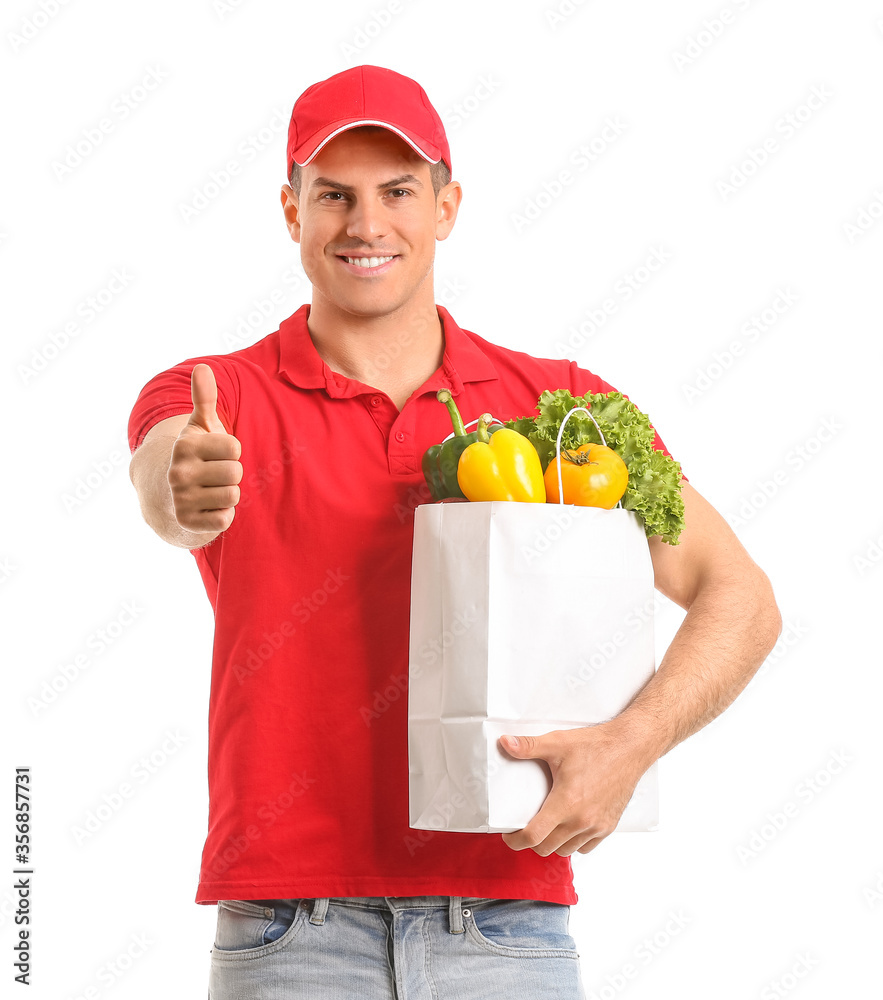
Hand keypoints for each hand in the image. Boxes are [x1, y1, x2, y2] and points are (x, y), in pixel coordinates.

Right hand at [168, 364, 242, 532]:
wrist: (171, 496)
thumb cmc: (197, 456)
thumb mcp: (200, 427)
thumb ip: (205, 398)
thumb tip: (202, 367)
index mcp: (185, 446)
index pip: (235, 448)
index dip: (232, 452)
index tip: (217, 454)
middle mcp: (178, 472)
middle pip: (235, 472)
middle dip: (231, 474)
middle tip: (214, 475)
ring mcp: (181, 499)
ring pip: (233, 495)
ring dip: (228, 494)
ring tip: (212, 490)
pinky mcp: (188, 522)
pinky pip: (225, 519)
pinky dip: (222, 515)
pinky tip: (208, 508)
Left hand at [497, 723, 647, 857]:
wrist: (629, 748)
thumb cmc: (595, 746)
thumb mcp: (557, 743)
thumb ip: (528, 746)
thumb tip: (505, 743)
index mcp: (566, 803)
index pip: (534, 836)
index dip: (516, 840)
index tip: (509, 835)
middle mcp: (582, 820)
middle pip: (547, 848)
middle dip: (532, 841)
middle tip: (525, 827)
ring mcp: (597, 826)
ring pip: (566, 850)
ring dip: (553, 843)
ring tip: (547, 826)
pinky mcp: (609, 826)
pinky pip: (586, 847)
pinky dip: (574, 842)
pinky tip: (569, 826)